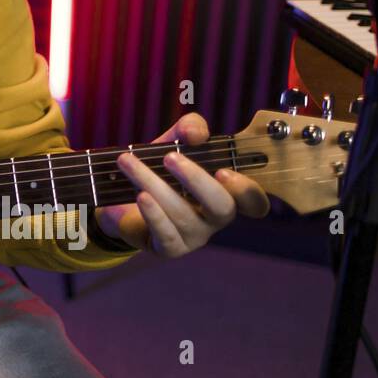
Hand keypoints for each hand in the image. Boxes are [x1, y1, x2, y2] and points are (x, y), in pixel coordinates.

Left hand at [93, 114, 269, 257]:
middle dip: (196, 181)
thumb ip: (189, 129)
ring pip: (182, 215)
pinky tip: (140, 196)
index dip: (246, 191)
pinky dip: (153, 214)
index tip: (223, 171)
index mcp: (226, 193)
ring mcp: (194, 236)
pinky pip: (166, 235)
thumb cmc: (161, 170)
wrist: (123, 198)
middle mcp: (215, 218)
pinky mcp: (170, 248)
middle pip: (221, 207)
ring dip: (153, 184)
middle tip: (169, 157)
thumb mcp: (174, 143)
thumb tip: (195, 134)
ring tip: (128, 162)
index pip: (254, 201)